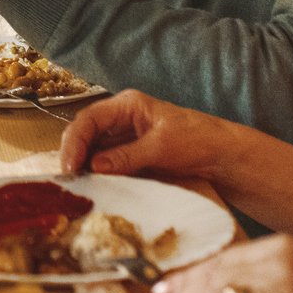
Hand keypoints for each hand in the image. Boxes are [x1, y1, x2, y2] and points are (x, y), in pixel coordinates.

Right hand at [59, 89, 236, 178]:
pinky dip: (97, 176)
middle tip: (69, 180)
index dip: (75, 141)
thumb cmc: (198, 140)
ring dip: (84, 168)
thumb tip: (95, 166)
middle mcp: (121, 119)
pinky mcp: (130, 157)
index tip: (71, 166)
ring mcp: (124, 138)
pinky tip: (93, 187)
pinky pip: (105, 165)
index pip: (89, 119)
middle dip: (75, 155)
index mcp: (127, 105)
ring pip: (92, 151)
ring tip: (78, 187)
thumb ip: (127, 156)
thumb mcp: (161, 147)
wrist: (223, 157)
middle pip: (86, 134)